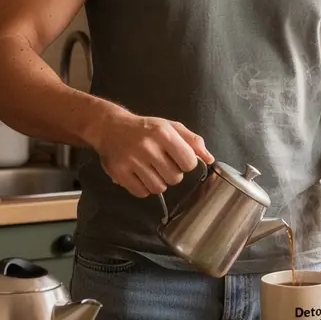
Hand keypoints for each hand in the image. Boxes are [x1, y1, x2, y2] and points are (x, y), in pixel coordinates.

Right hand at [94, 106, 212, 197]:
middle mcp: (147, 147)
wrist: (110, 127)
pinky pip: (142, 193)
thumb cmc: (145, 128)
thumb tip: (210, 159)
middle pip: (175, 178)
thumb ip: (192, 141)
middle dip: (172, 174)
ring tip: (151, 170)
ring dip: (158, 182)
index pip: (188, 162)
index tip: (179, 159)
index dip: (187, 164)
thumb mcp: (170, 127)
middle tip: (162, 164)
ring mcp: (132, 161)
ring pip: (159, 188)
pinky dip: (144, 188)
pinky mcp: (119, 173)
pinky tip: (140, 175)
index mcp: (163, 133)